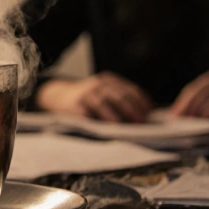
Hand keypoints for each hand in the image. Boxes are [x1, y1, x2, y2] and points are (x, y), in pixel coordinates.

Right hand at [35, 72, 152, 122]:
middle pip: (118, 96)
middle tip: (140, 121)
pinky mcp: (74, 105)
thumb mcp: (104, 93)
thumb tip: (144, 116)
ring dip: (112, 115)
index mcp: (109, 80)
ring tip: (120, 125)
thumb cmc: (88, 99)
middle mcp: (98, 84)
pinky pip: (85, 112)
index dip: (141, 101)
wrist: (59, 96)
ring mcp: (85, 93)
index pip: (129, 89)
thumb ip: (120, 100)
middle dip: (131, 109)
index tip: (149, 113)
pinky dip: (94, 120)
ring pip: (101, 103)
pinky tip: (100, 128)